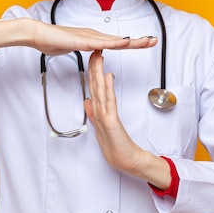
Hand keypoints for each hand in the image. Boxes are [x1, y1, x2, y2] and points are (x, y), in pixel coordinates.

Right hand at [33, 22, 156, 55]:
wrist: (38, 34)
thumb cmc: (52, 41)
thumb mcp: (74, 48)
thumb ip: (85, 50)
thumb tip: (93, 52)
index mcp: (94, 39)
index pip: (117, 42)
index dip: (132, 43)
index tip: (145, 42)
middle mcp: (95, 36)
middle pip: (121, 40)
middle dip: (138, 41)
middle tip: (154, 40)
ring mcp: (89, 37)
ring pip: (115, 40)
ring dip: (131, 41)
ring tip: (146, 41)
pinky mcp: (82, 41)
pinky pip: (101, 43)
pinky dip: (114, 43)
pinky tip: (124, 43)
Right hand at [84, 50, 171, 189]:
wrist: (126, 160)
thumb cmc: (116, 146)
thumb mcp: (103, 127)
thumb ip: (95, 113)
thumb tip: (88, 101)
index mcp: (99, 112)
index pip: (94, 88)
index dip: (92, 73)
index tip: (92, 58)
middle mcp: (100, 112)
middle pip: (95, 86)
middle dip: (93, 68)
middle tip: (93, 52)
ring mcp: (104, 116)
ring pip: (100, 91)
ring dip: (98, 73)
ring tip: (98, 58)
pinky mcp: (111, 122)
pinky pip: (109, 102)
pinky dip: (108, 88)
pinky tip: (108, 76)